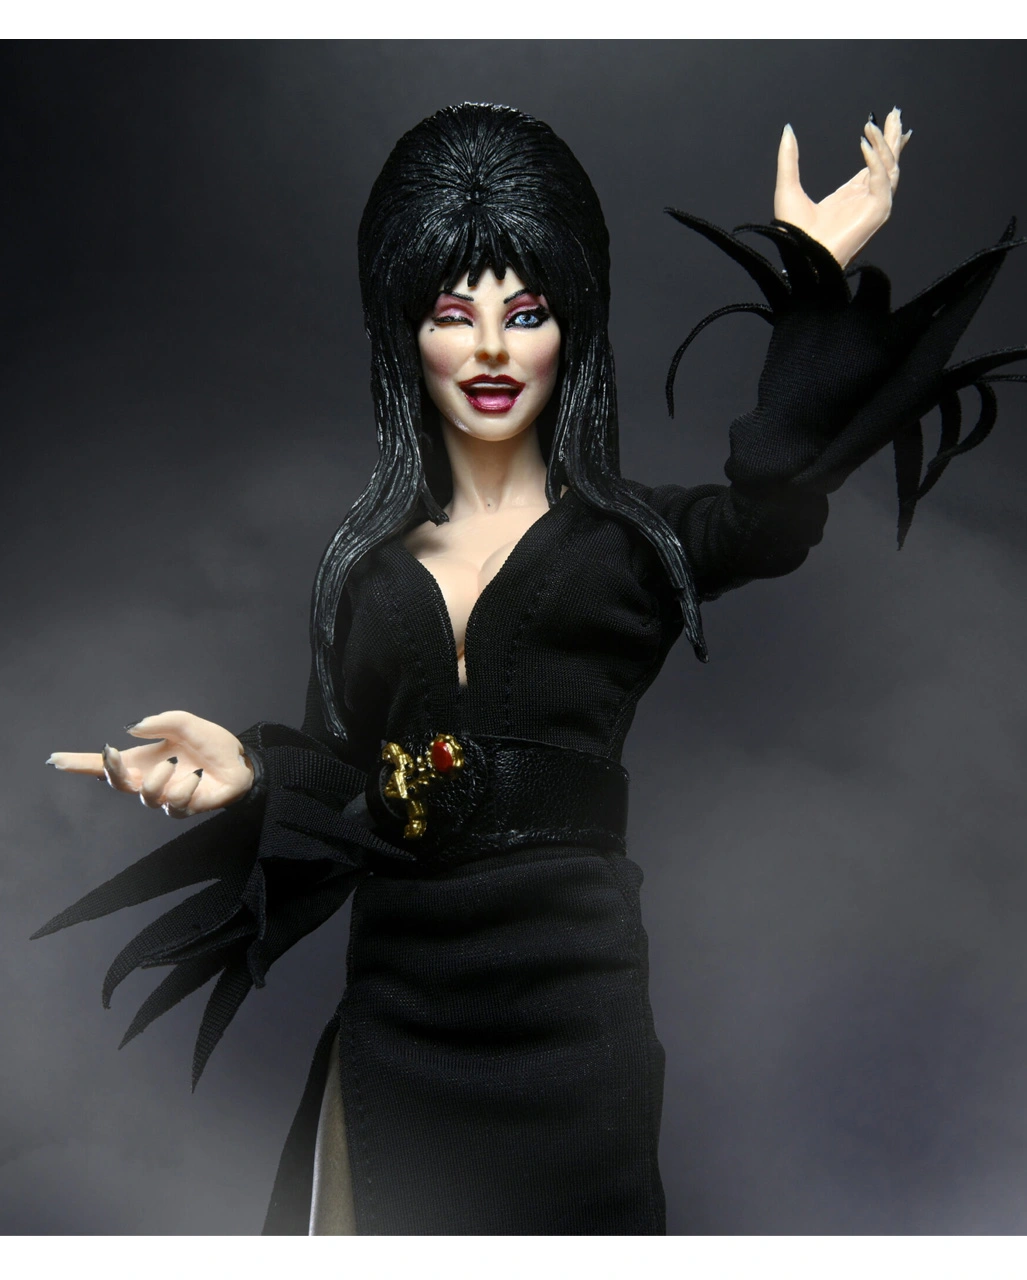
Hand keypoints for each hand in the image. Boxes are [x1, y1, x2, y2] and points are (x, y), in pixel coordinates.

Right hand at [47, 710, 253, 816]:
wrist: (241, 761)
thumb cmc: (210, 743)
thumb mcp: (184, 722)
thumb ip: (159, 722)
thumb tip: (133, 728)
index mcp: (143, 761)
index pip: (106, 766)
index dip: (79, 764)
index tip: (55, 760)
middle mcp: (150, 780)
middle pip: (117, 784)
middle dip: (110, 770)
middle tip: (113, 754)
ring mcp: (167, 797)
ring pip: (146, 797)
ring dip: (158, 778)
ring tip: (175, 763)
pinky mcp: (186, 808)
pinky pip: (175, 805)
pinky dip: (184, 788)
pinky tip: (197, 778)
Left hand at [774, 108, 911, 267]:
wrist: (800, 254)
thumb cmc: (794, 231)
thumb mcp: (788, 186)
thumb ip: (789, 158)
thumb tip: (787, 130)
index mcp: (850, 196)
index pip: (873, 165)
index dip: (879, 144)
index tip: (882, 123)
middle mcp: (865, 199)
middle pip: (887, 162)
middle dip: (891, 137)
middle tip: (895, 113)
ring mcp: (875, 205)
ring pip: (890, 167)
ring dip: (885, 143)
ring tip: (878, 122)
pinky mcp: (878, 210)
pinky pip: (881, 178)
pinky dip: (875, 159)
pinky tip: (864, 143)